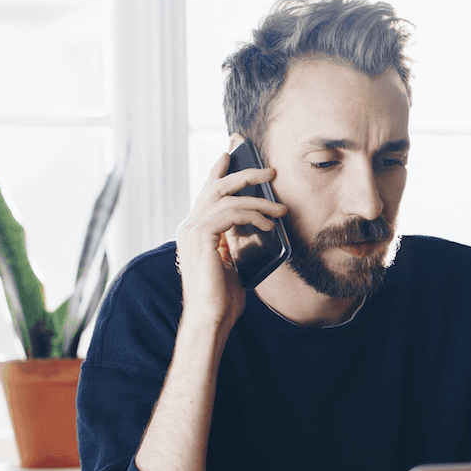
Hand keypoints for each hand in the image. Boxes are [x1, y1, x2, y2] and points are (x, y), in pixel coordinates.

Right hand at [173, 137, 287, 336]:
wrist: (210, 319)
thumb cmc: (222, 299)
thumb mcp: (232, 263)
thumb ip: (235, 242)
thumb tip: (255, 226)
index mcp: (194, 231)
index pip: (208, 192)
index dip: (219, 170)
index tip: (231, 151)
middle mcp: (188, 226)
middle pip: (216, 186)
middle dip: (243, 172)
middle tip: (269, 170)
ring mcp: (191, 230)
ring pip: (227, 197)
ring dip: (259, 200)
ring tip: (281, 209)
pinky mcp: (200, 237)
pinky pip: (230, 213)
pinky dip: (253, 215)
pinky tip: (268, 224)